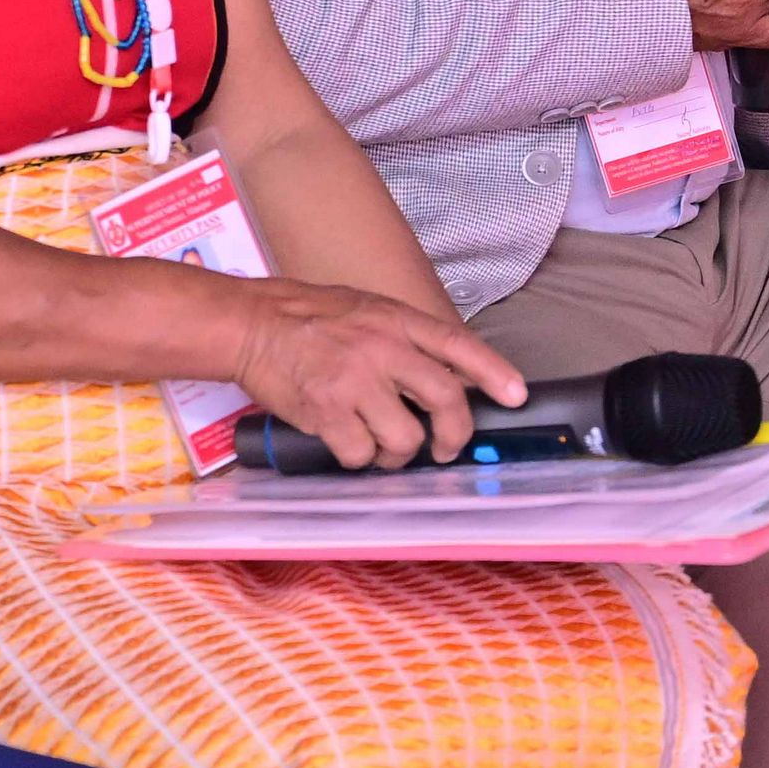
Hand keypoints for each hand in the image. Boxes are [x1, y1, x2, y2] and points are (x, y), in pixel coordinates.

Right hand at [224, 280, 526, 470]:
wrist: (252, 324)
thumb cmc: (310, 317)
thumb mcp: (368, 309)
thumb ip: (405, 338)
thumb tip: (445, 375)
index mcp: (397, 319)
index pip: (458, 345)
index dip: (493, 372)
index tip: (516, 395)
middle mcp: (382, 348)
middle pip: (445, 400)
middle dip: (454, 435)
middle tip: (445, 448)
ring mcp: (355, 381)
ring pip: (405, 438)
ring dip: (398, 453)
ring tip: (381, 444)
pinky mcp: (326, 411)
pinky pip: (360, 454)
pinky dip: (358, 458)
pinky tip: (346, 442)